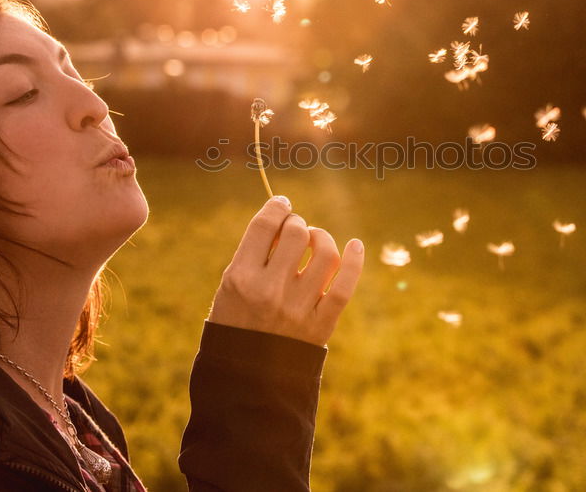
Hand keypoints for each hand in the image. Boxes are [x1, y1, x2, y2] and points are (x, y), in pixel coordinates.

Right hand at [207, 196, 364, 346]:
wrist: (246, 380)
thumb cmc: (236, 326)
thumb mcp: (229, 289)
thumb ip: (254, 256)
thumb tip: (285, 220)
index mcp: (241, 278)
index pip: (265, 225)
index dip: (277, 207)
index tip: (282, 204)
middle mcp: (270, 291)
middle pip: (296, 233)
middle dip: (297, 223)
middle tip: (295, 230)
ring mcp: (297, 309)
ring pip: (324, 253)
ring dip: (322, 238)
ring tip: (315, 241)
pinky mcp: (320, 325)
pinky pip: (345, 286)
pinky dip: (354, 261)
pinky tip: (355, 245)